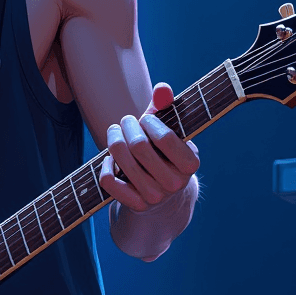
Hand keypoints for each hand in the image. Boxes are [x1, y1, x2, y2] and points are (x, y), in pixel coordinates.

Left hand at [100, 82, 199, 213]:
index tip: (146, 118)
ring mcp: (154, 197)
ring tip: (115, 132)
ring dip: (113, 139)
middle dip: (127, 126)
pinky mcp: (135, 205)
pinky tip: (111, 158)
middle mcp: (175, 183)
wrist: (163, 193)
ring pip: (121, 159)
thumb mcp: (170, 130)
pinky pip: (108, 180)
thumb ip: (166, 108)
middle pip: (138, 146)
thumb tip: (162, 89)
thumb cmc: (164, 153)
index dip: (149, 122)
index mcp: (190, 164)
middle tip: (126, 121)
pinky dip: (105, 164)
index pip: (164, 137)